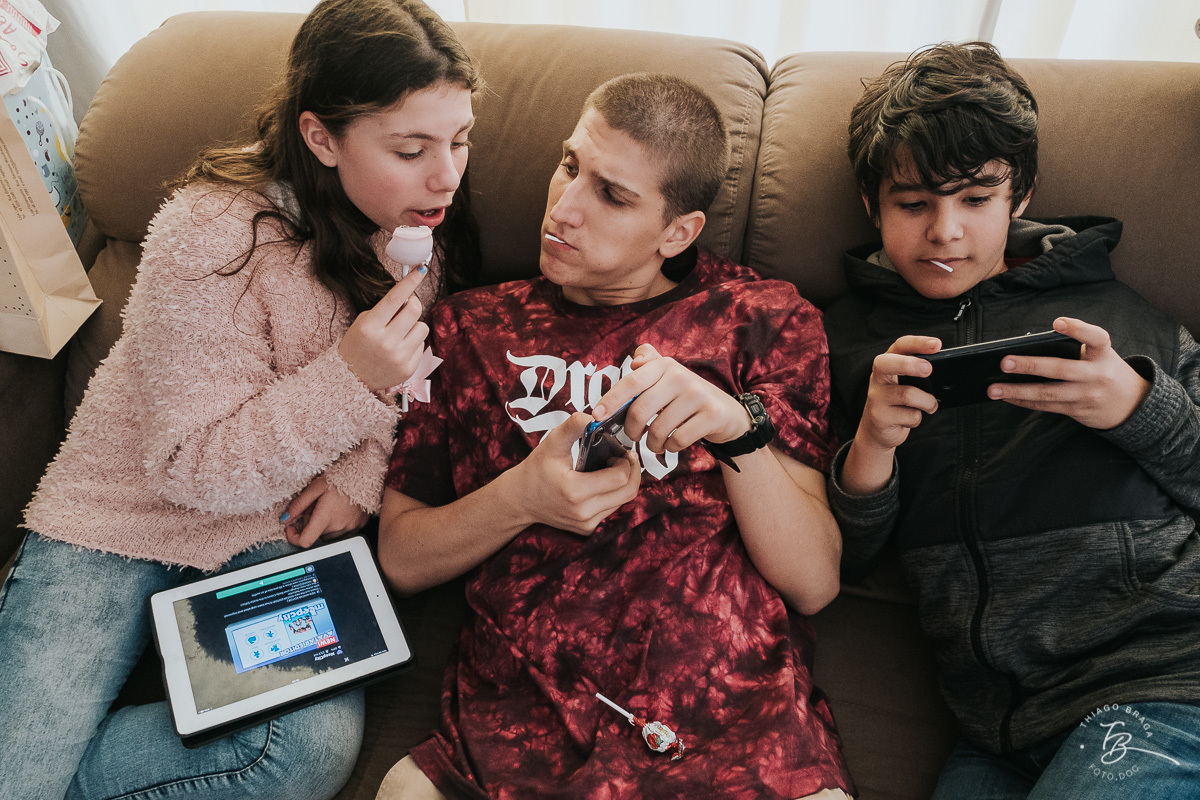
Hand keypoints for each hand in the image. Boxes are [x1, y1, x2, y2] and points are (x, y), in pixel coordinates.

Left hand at [282, 474, 368, 547]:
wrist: (366, 474)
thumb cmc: (341, 478)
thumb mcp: (315, 487)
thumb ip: (298, 505)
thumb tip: (285, 519)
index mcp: (325, 517)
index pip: (305, 541)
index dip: (294, 537)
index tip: (292, 527)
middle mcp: (339, 526)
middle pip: (316, 535)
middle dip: (311, 524)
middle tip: (315, 506)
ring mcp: (350, 527)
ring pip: (328, 536)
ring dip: (324, 526)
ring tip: (328, 507)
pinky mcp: (359, 526)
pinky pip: (342, 534)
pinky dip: (337, 526)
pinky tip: (339, 511)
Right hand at [338, 266, 429, 391]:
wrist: (350, 379)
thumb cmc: (356, 347)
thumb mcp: (362, 324)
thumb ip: (384, 311)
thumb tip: (408, 300)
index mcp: (370, 327)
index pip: (395, 298)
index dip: (409, 282)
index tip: (420, 270)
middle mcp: (386, 342)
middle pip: (414, 310)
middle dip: (413, 304)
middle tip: (406, 307)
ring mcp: (399, 356)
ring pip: (422, 327)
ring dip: (414, 326)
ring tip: (400, 333)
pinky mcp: (408, 368)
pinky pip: (422, 345)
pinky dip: (413, 343)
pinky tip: (400, 349)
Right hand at [512, 412, 640, 534]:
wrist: (520, 499)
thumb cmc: (536, 468)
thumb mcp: (552, 442)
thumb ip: (574, 426)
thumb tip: (594, 416)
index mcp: (575, 491)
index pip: (619, 478)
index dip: (625, 462)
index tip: (619, 451)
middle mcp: (583, 512)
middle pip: (628, 492)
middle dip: (632, 471)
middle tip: (626, 457)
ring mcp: (586, 524)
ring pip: (623, 501)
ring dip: (624, 483)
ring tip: (614, 467)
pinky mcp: (587, 528)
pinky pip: (612, 509)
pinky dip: (614, 494)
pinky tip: (604, 481)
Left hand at [592, 343, 748, 452]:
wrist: (727, 413)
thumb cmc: (686, 398)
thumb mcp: (667, 377)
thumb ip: (648, 365)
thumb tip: (635, 361)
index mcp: (664, 366)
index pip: (632, 382)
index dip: (612, 398)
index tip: (597, 414)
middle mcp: (681, 376)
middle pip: (640, 410)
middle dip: (631, 430)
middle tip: (633, 436)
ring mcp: (698, 395)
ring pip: (658, 429)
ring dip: (651, 443)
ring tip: (654, 443)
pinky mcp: (712, 415)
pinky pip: (677, 440)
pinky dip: (670, 448)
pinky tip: (671, 444)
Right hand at [840, 335, 939, 496]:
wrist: (878, 430)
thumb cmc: (897, 402)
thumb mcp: (905, 383)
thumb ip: (918, 375)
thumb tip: (944, 374)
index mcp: (887, 364)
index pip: (900, 346)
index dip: (917, 343)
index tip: (937, 345)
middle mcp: (878, 378)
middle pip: (888, 363)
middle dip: (910, 364)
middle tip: (928, 369)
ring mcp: (877, 397)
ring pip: (908, 394)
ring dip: (927, 401)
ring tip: (930, 405)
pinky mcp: (880, 416)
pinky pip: (909, 415)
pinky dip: (917, 418)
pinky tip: (911, 418)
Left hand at [990, 317, 1149, 429]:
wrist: (1132, 404)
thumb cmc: (1105, 370)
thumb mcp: (1100, 355)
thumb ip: (1075, 349)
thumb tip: (1028, 349)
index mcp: (1103, 353)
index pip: (1095, 337)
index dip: (1077, 329)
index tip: (1057, 323)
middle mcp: (1097, 374)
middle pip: (1061, 369)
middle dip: (1030, 365)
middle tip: (1004, 362)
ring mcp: (1087, 395)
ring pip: (1048, 393)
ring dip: (1017, 391)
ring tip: (993, 388)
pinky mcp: (1077, 411)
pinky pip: (1046, 406)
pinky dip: (1024, 401)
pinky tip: (1007, 397)